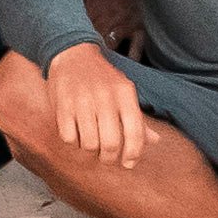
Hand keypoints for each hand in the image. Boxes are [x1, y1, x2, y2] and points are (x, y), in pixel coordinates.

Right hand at [41, 41, 148, 166]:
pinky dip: (73, 143)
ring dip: (90, 153)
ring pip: (89, 145)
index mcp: (125, 93)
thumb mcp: (124, 92)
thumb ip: (137, 118)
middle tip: (107, 159)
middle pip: (111, 144)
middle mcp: (105, 97)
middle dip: (110, 159)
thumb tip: (155, 141)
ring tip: (91, 146)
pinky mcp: (62, 106)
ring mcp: (82, 101)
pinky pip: (69, 138)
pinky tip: (76, 135)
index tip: (128, 164)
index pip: (135, 133)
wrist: (72, 54)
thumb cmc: (102, 78)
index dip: (134, 154)